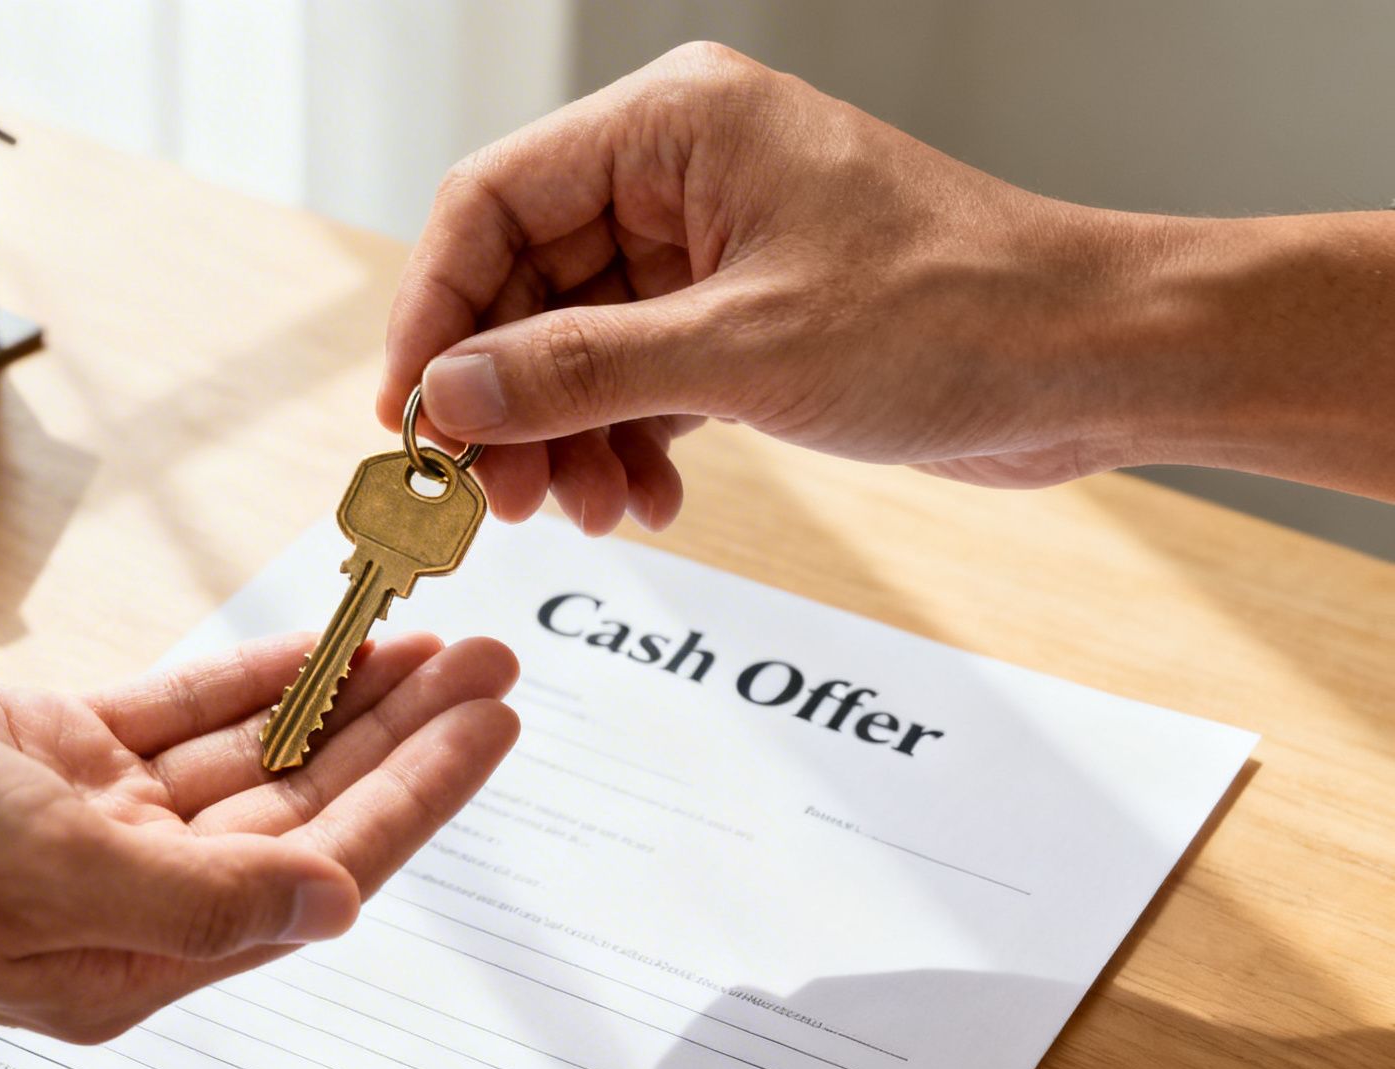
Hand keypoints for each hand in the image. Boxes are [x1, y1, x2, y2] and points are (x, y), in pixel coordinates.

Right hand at [0, 634, 518, 1068]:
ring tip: (424, 637)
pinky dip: (246, 675)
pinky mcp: (46, 752)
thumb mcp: (48, 877)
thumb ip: (207, 899)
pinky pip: (178, 712)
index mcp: (139, 951)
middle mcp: (127, 889)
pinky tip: (310, 641)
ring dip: (336, 696)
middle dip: (404, 734)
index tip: (494, 724)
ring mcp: (88, 818)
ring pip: (252, 753)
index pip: (325, 864)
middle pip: (307, 804)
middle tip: (488, 663)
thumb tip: (337, 909)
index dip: (423, 793)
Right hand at [379, 42, 1394, 524]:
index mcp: (671, 126)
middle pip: (524, 282)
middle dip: (506, 397)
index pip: (489, 202)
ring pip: (575, 343)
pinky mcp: (740, 312)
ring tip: (585, 510)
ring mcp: (709, 245)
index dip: (432, 313)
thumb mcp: (741, 350)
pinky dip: (625, 440)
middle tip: (494, 496)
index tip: (408, 416)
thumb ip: (576, 371)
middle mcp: (679, 173)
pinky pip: (636, 376)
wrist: (1092, 361)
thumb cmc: (956, 313)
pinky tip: (645, 499)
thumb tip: (448, 397)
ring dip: (565, 435)